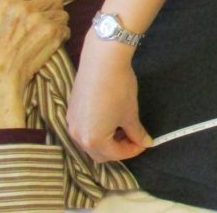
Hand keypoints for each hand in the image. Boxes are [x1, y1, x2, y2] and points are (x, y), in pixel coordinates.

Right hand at [0, 0, 68, 129]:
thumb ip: (12, 8)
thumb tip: (30, 0)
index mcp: (7, 2)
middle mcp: (25, 7)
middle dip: (53, 8)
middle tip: (45, 21)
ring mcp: (40, 19)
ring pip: (63, 13)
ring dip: (58, 23)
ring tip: (45, 36)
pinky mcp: (52, 33)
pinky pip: (66, 29)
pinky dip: (61, 37)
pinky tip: (48, 45)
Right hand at [67, 37, 151, 161]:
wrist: (102, 61)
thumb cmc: (118, 90)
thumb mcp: (130, 114)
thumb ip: (136, 133)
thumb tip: (145, 142)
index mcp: (92, 140)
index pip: (115, 154)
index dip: (132, 150)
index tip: (144, 142)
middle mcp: (77, 135)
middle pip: (99, 153)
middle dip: (118, 148)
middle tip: (134, 137)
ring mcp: (71, 122)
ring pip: (89, 142)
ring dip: (107, 140)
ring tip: (123, 127)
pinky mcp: (70, 110)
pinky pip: (84, 128)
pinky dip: (97, 130)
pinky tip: (110, 117)